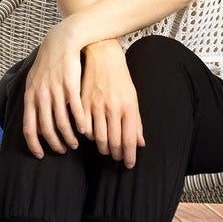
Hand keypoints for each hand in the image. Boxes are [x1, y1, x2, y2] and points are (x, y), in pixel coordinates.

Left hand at [21, 21, 88, 158]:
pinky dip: (80, 123)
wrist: (61, 42)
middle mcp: (41, 95)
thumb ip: (34, 102)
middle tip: (63, 150)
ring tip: (75, 143)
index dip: (34, 144)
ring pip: (62, 122)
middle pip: (46, 128)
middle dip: (55, 143)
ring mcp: (56, 90)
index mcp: (31, 96)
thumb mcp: (35, 82)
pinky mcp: (70, 85)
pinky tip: (85, 130)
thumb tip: (34, 123)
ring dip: (69, 137)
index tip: (40, 155)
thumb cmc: (48, 64)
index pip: (29, 128)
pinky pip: (76, 109)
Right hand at [79, 40, 145, 168]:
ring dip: (102, 148)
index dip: (129, 156)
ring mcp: (96, 106)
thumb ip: (136, 122)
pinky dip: (88, 135)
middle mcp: (112, 108)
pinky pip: (84, 127)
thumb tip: (140, 143)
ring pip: (98, 137)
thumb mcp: (133, 98)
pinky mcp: (82, 102)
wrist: (102, 57)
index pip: (129, 140)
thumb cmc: (120, 78)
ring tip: (105, 150)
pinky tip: (92, 136)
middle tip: (116, 158)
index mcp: (128, 108)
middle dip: (115, 154)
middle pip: (113, 142)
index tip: (128, 165)